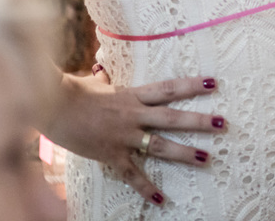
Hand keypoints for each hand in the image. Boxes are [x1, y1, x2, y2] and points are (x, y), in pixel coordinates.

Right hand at [42, 66, 223, 205]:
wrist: (52, 107)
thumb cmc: (72, 94)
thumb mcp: (95, 85)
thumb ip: (105, 83)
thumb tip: (102, 75)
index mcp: (132, 95)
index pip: (168, 89)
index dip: (191, 85)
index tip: (213, 83)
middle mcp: (133, 114)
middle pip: (172, 117)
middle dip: (198, 121)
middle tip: (222, 124)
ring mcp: (123, 135)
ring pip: (159, 145)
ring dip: (183, 152)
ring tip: (206, 158)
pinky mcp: (111, 154)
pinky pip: (132, 173)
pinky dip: (146, 188)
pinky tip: (161, 199)